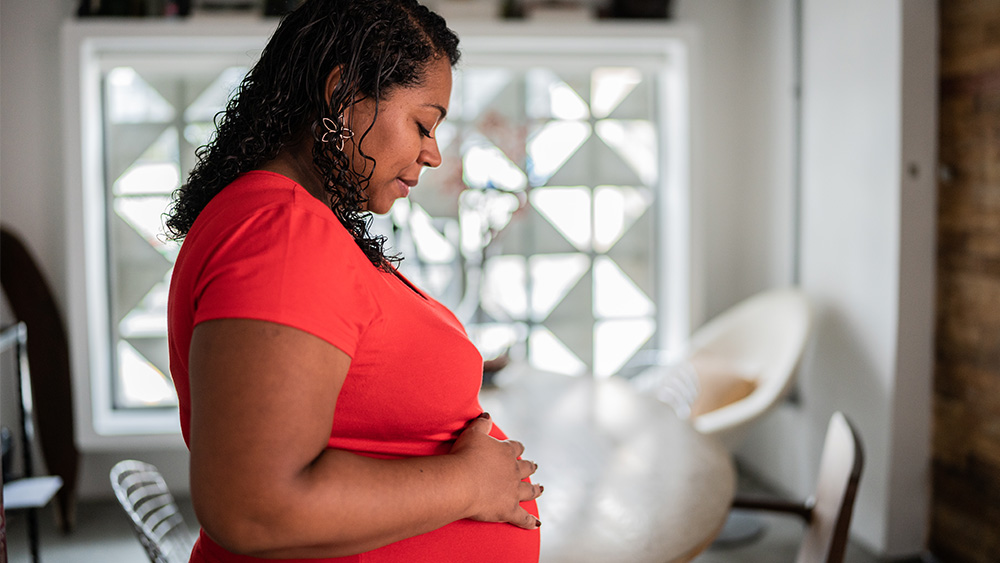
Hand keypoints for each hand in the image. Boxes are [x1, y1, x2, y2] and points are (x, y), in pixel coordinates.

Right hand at [450, 414, 542, 529]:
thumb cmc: (464, 455)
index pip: (516, 447)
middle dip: (531, 467)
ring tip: (541, 489)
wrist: (461, 481)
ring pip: (529, 491)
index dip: (517, 448)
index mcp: (506, 453)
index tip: (520, 448)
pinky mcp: (509, 510)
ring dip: (536, 490)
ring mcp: (513, 491)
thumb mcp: (472, 433)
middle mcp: (513, 471)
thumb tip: (487, 415)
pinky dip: (530, 521)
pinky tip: (536, 524)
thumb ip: (482, 424)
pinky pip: (523, 518)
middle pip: (526, 468)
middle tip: (535, 467)